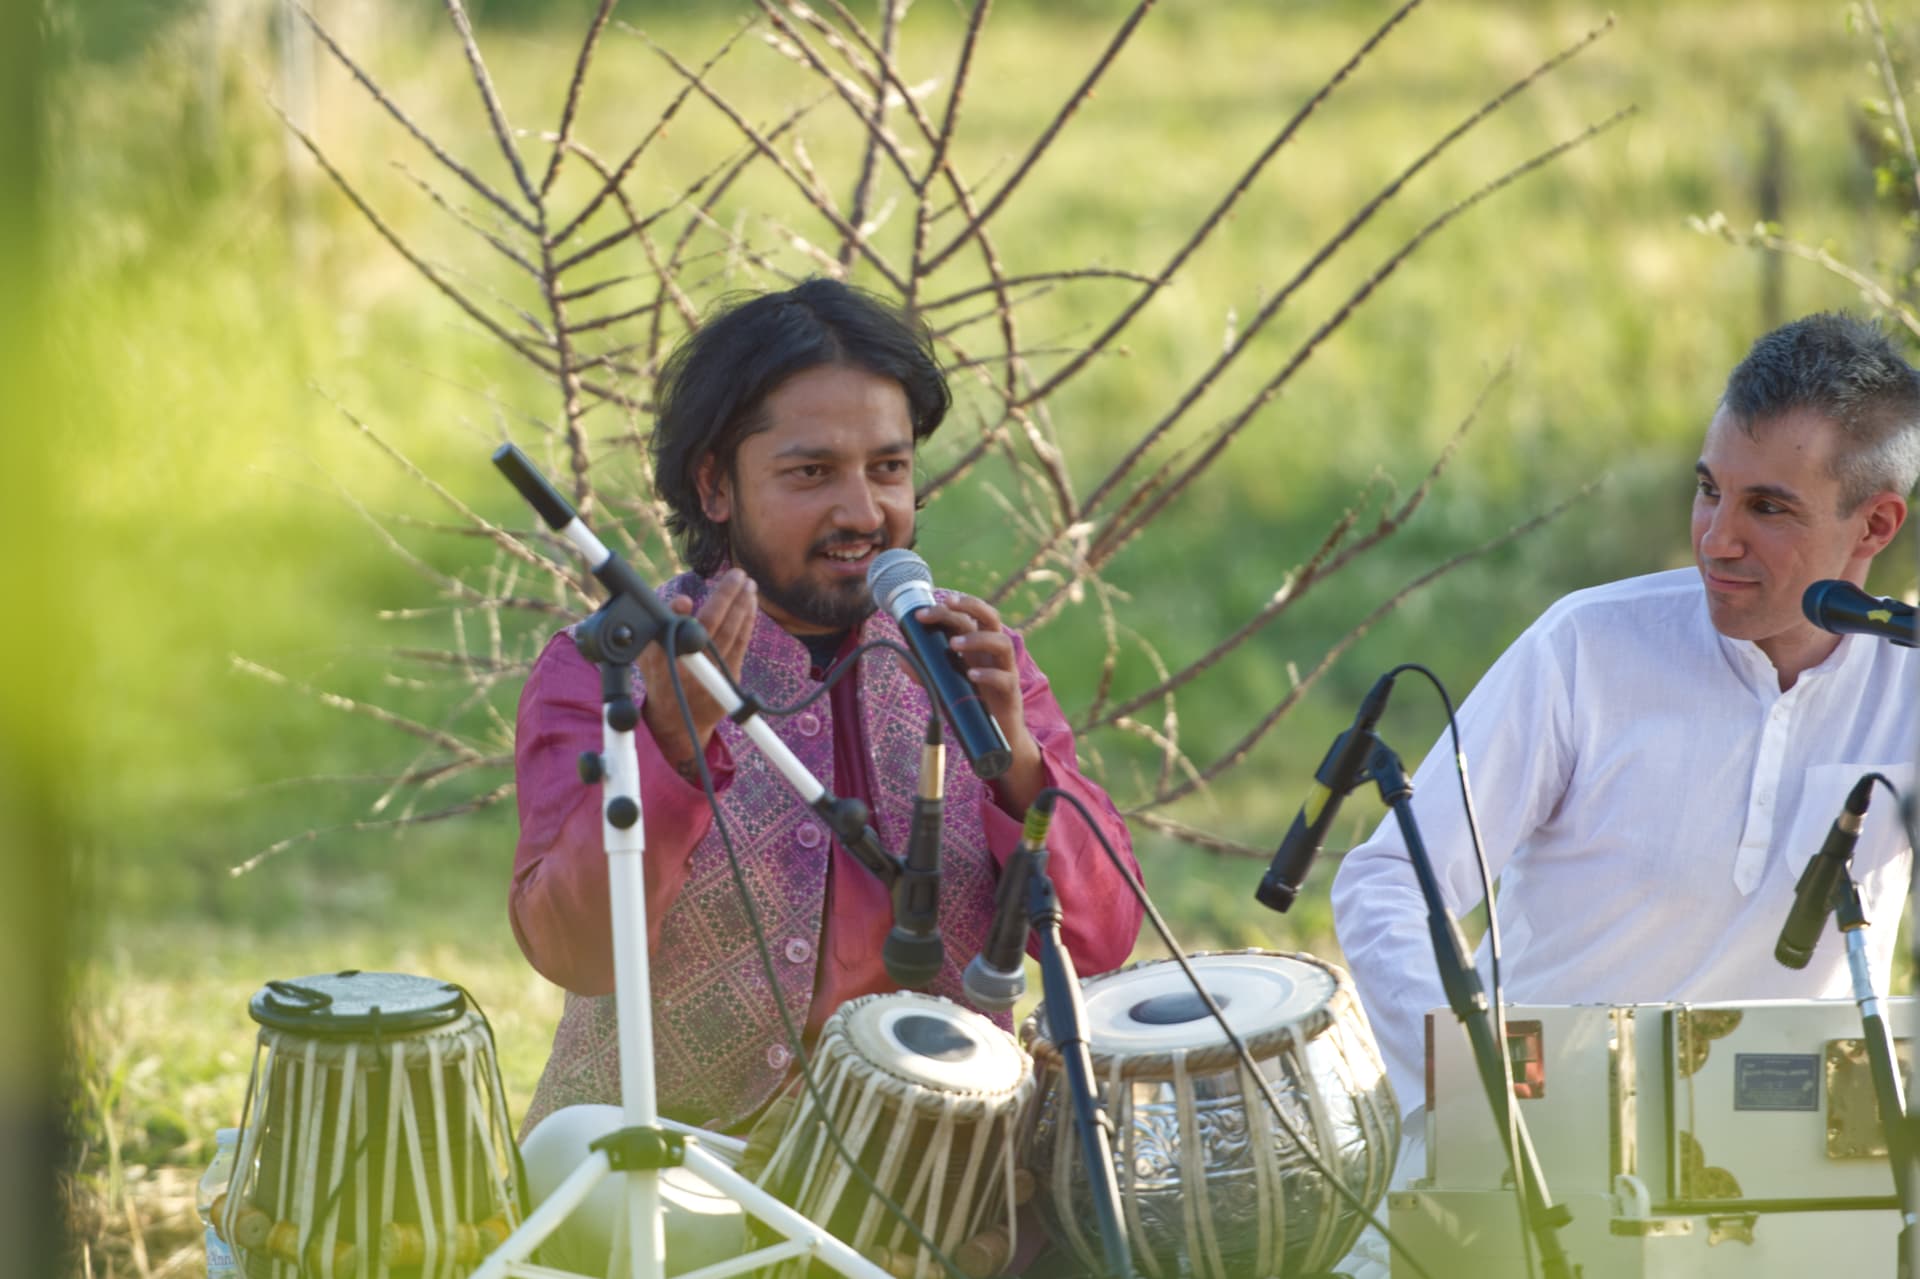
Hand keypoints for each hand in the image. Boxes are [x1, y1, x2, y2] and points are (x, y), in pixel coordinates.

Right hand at [640, 568, 756, 780]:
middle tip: (738, 574)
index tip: (684, 600)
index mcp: (664, 659)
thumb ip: (661, 625)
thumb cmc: (661, 676)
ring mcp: (712, 674)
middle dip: (726, 597)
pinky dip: (747, 623)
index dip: (679, 615)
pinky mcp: (729, 679)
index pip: (673, 632)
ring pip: (731, 633)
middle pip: (712, 626)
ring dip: (742, 606)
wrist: (678, 720)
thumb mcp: (649, 654)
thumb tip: (681, 601)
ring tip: (748, 585)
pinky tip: (751, 605)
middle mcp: (689, 667)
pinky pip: (741, 645)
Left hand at [910, 592, 1043, 813]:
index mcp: (978, 646)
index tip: (922, 611)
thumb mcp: (945, 685)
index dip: (948, 608)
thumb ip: (926, 671)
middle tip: (946, 606)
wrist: (997, 738)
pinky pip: (1005, 678)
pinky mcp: (1011, 693)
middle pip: (991, 618)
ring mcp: (1006, 671)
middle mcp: (993, 653)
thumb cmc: (971, 704)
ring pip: (1002, 643)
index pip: (967, 617)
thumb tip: (900, 657)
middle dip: (969, 606)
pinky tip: (971, 675)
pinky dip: (988, 674)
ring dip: (978, 639)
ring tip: (954, 645)